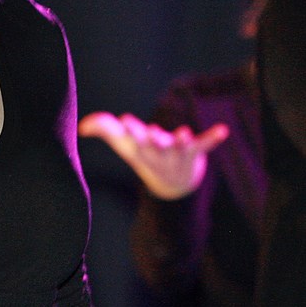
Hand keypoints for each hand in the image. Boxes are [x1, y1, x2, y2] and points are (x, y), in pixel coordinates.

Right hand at [79, 111, 228, 200]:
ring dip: (181, 142)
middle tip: (151, 132)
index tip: (125, 121)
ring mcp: (178, 152)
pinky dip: (213, 138)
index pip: (133, 138)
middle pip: (155, 144)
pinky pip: (204, 145)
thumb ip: (104, 129)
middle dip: (153, 138)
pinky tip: (223, 131)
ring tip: (183, 134)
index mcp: (141, 148)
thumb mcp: (124, 142)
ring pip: (179, 147)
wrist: (173, 186)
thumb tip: (81, 126)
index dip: (130, 130)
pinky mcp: (194, 151)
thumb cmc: (145, 156)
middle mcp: (158, 151)